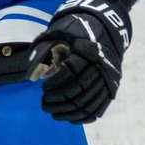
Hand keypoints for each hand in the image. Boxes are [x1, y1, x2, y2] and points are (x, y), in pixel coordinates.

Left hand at [27, 0, 131, 123]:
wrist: (106, 25)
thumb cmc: (76, 29)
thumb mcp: (59, 32)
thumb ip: (44, 49)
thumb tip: (32, 74)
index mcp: (88, 49)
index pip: (71, 72)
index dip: (56, 83)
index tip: (43, 88)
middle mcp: (101, 65)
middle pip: (80, 89)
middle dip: (59, 100)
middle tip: (44, 104)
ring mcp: (109, 77)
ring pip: (89, 101)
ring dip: (69, 110)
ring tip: (53, 113)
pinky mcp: (112, 86)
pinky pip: (100, 106)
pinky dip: (85, 115)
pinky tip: (71, 119)